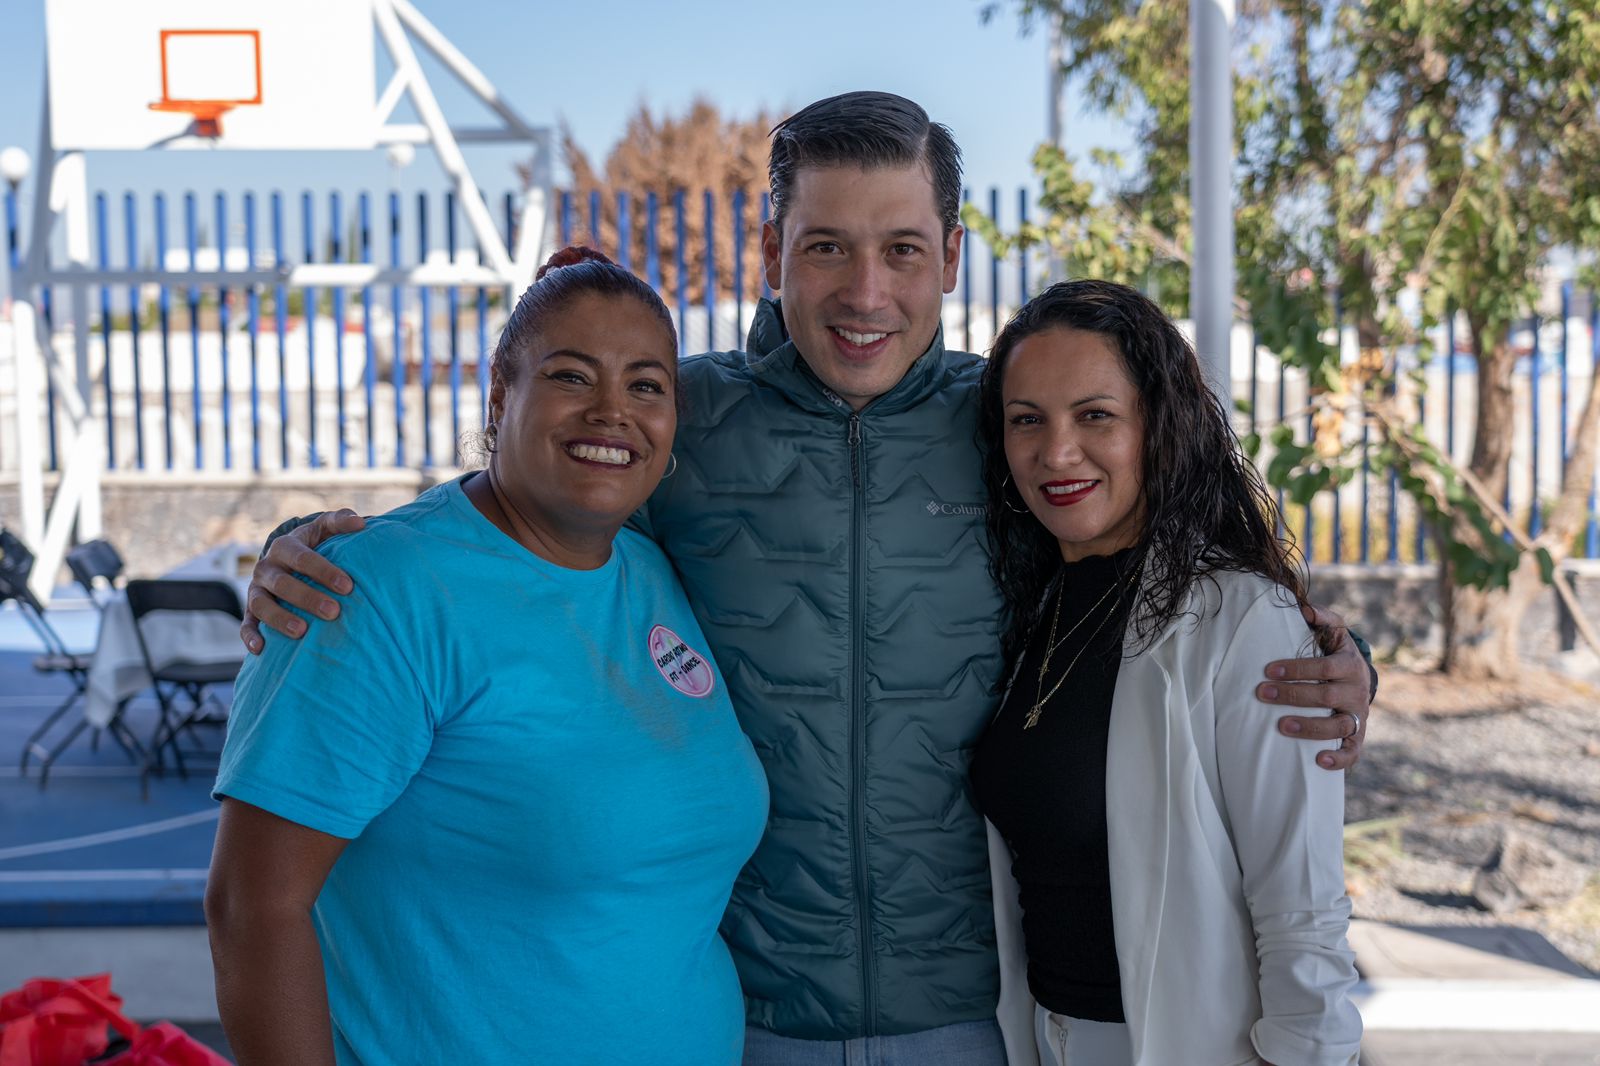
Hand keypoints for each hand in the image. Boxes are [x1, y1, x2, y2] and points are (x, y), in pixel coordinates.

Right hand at [239, 509, 364, 652]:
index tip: (348, 586)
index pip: (302, 558)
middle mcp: (267, 567)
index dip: (323, 571)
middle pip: (282, 583)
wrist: (288, 558)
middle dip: (307, 598)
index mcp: (285, 546)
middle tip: (334, 611)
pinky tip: (261, 649)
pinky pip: (247, 623)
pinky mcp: (251, 610)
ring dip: (279, 618)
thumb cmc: (315, 544)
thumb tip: (360, 523)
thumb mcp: (324, 528)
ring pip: (261, 604)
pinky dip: (250, 635)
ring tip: (301, 632)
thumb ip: (340, 521)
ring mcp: (256, 589)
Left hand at [1258, 602, 1370, 771]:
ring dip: (1310, 727)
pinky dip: (1339, 759)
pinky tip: (1318, 761)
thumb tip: (1303, 609)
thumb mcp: (1335, 632)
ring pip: (1339, 725)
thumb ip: (1322, 618)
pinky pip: (1353, 751)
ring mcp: (1358, 715)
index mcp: (1349, 664)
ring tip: (1281, 727)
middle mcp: (1356, 691)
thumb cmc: (1337, 653)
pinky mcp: (1358, 736)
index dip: (1298, 669)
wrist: (1360, 678)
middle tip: (1262, 694)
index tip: (1269, 671)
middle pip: (1327, 696)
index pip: (1324, 667)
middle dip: (1293, 696)